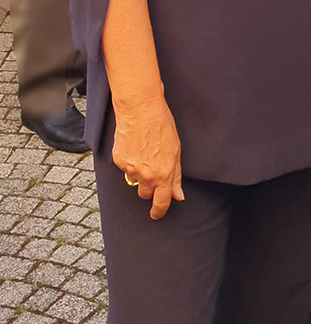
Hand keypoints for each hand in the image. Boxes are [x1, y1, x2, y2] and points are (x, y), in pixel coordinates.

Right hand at [112, 99, 183, 218]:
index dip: (159, 211)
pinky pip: (125, 169)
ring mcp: (130, 169)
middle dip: (149, 188)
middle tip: (152, 172)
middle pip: (145, 194)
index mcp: (164, 173)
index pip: (161, 202)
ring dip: (139, 173)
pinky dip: (129, 162)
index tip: (157, 214)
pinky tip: (134, 146)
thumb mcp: (176, 150)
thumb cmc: (162, 125)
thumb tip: (178, 195)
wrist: (140, 109)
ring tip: (144, 152)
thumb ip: (176, 175)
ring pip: (134, 181)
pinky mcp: (118, 161)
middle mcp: (146, 175)